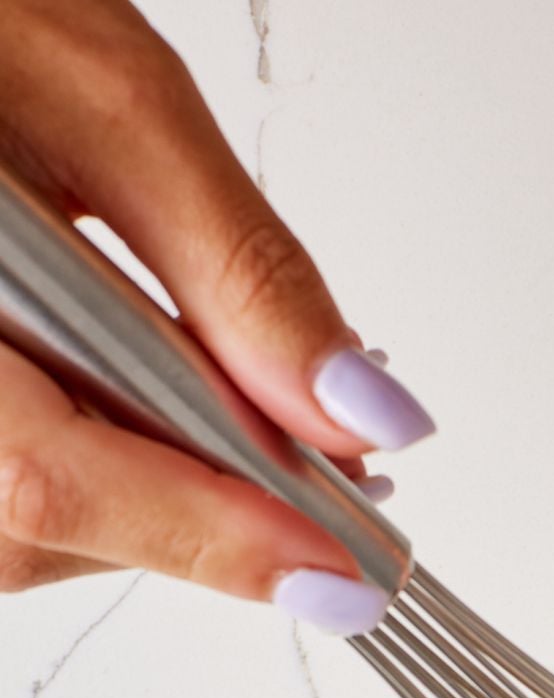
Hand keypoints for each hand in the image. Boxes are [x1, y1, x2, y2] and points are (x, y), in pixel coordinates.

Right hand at [0, 0, 433, 629]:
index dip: (214, 538)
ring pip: (37, 526)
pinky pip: (24, 485)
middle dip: (207, 509)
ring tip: (239, 397)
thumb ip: (234, 265)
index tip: (345, 567)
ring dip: (167, 487)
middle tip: (332, 471)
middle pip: (48, 525)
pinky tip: (161, 389)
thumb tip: (352, 410)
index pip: (49, 483)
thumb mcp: (109, 105)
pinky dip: (120, 456)